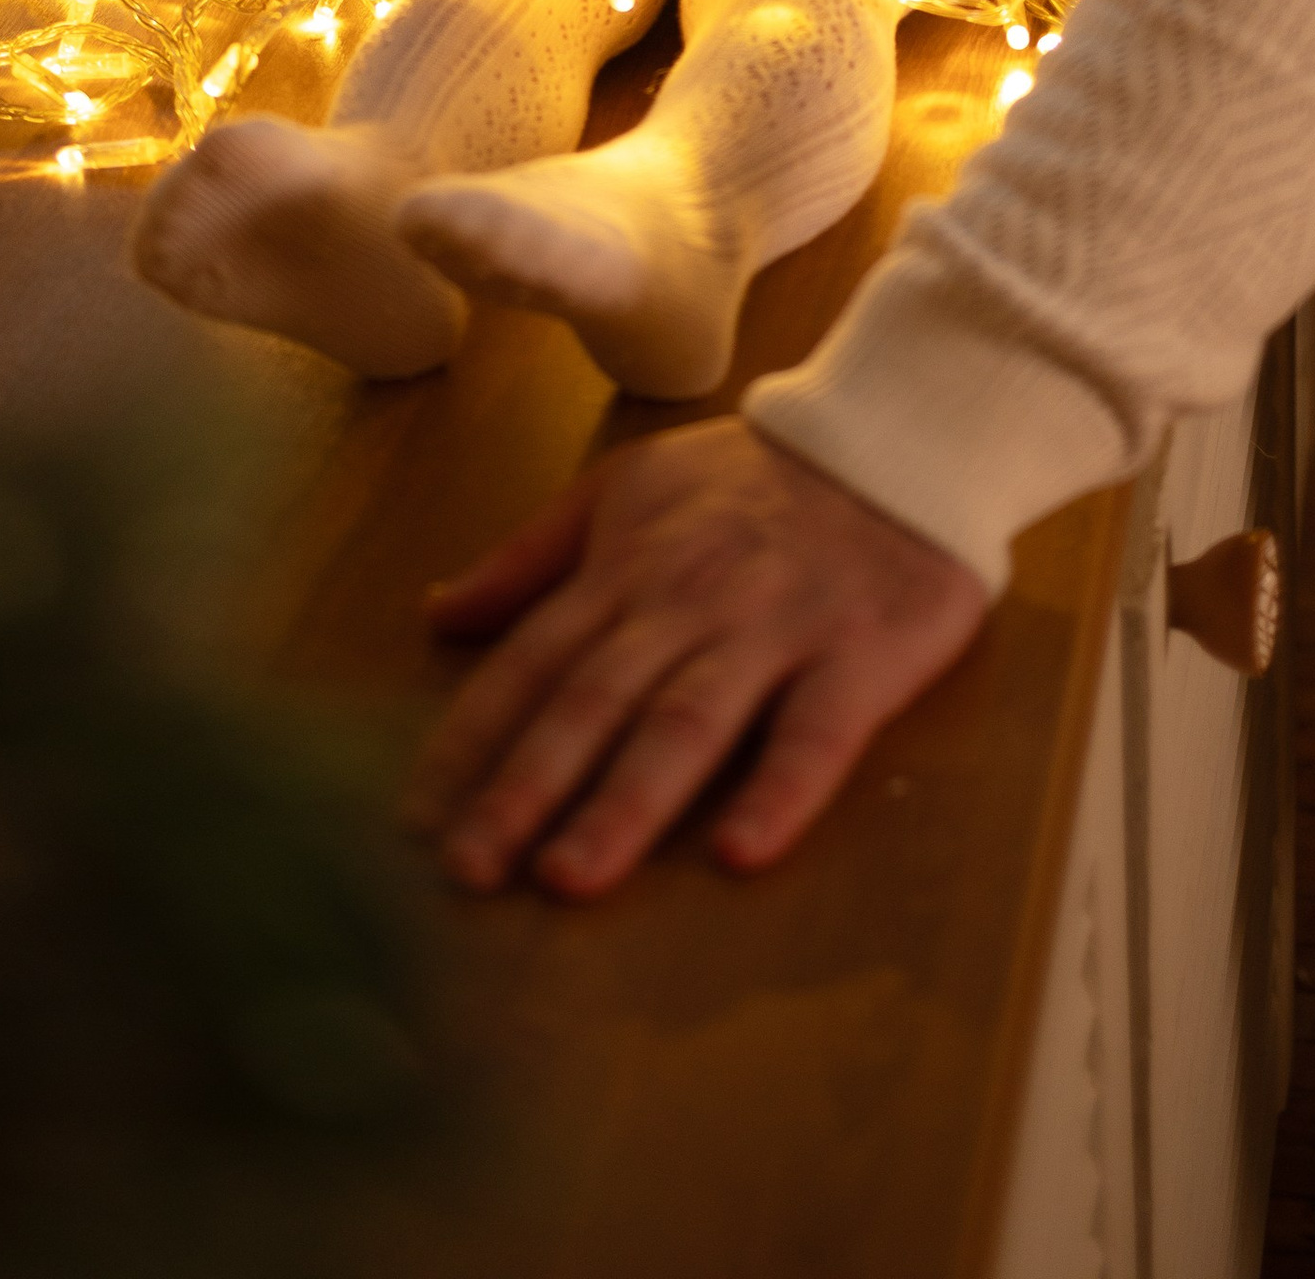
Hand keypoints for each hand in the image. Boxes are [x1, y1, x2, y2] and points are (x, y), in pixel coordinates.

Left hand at [409, 417, 987, 896]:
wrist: (897, 438)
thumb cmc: (752, 477)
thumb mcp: (628, 488)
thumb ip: (533, 557)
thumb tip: (438, 615)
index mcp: (627, 567)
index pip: (532, 661)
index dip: (471, 739)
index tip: (417, 819)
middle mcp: (687, 600)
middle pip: (595, 700)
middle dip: (526, 786)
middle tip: (468, 870)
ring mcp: (774, 628)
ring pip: (687, 721)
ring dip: (625, 801)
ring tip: (568, 878)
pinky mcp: (859, 655)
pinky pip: (816, 732)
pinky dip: (777, 790)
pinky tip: (739, 852)